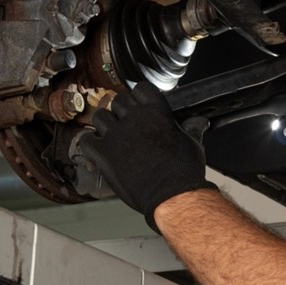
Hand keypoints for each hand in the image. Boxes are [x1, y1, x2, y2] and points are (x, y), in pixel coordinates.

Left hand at [75, 82, 215, 229]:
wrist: (170, 195)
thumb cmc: (183, 171)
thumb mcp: (192, 144)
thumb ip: (192, 129)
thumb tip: (200, 122)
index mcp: (156, 111)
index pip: (140, 89)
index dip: (139, 98)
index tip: (140, 107)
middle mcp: (133, 118)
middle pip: (118, 101)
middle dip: (121, 112)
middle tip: (127, 126)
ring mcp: (115, 134)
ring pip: (100, 117)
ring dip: (105, 125)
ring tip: (112, 137)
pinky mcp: (102, 153)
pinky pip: (86, 139)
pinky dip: (90, 143)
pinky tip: (99, 150)